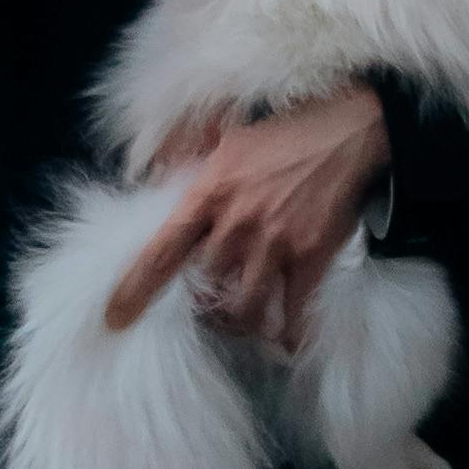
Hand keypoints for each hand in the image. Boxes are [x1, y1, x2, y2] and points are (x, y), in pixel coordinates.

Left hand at [105, 85, 392, 352]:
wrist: (353, 127)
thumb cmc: (287, 129)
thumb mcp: (229, 133)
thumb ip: (187, 155)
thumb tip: (150, 170)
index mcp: (210, 191)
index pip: (160, 252)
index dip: (132, 290)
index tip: (114, 319)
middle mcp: (237, 223)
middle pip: (203, 289)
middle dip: (201, 304)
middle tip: (204, 308)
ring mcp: (276, 243)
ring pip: (242, 309)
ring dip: (237, 324)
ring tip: (237, 324)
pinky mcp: (311, 256)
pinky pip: (291, 311)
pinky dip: (285, 333)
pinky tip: (282, 341)